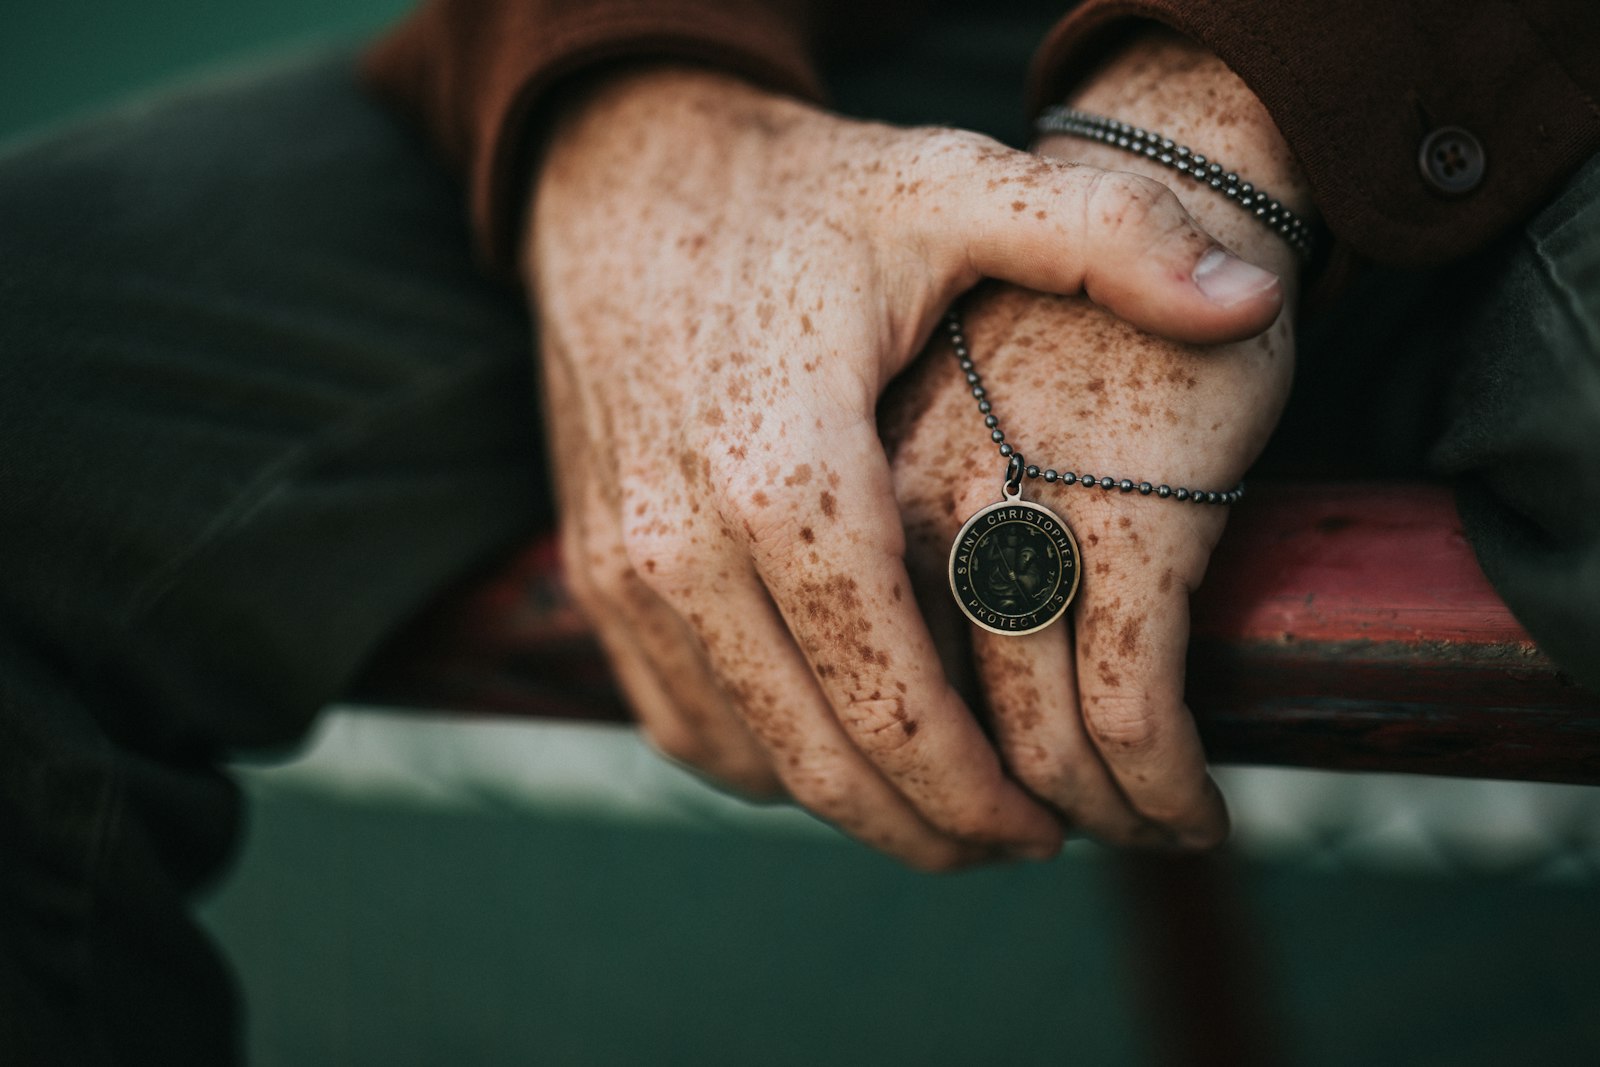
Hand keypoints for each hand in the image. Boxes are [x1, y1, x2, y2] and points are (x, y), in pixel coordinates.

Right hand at [525, 64, 1281, 868]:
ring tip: (944, 808)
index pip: (893, 701)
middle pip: (824, 758)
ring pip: (750, 761)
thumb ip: (1107, 238)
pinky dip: (765, 766)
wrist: (618, 181)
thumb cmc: (795, 198)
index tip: (1053, 825)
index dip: (981, 790)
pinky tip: (839, 749)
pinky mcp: (596, 577)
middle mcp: (687, 546)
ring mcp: (625, 571)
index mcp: (787, 477)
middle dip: (934, 827)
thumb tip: (1255, 300)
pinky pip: (681, 724)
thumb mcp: (950, 187)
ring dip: (854, 808)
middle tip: (1020, 840)